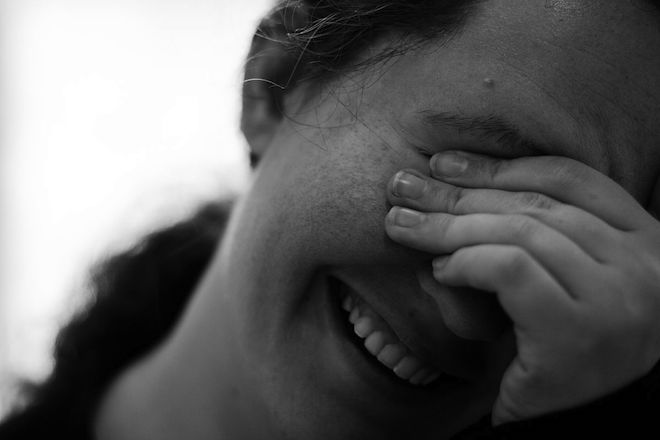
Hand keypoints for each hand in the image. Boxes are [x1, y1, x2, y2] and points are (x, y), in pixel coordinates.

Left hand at [384, 151, 659, 424]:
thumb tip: (450, 182)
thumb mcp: (555, 278)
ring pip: (521, 233)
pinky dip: (467, 262)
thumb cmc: (555, 350)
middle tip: (403, 189)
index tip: (444, 163)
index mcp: (644, 242)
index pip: (571, 179)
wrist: (574, 427)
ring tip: (405, 228)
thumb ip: (531, 233)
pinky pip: (511, 270)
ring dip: (450, 227)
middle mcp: (646, 266)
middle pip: (537, 205)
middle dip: (459, 194)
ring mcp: (619, 299)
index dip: (500, 166)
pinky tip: (440, 271)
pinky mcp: (581, 332)